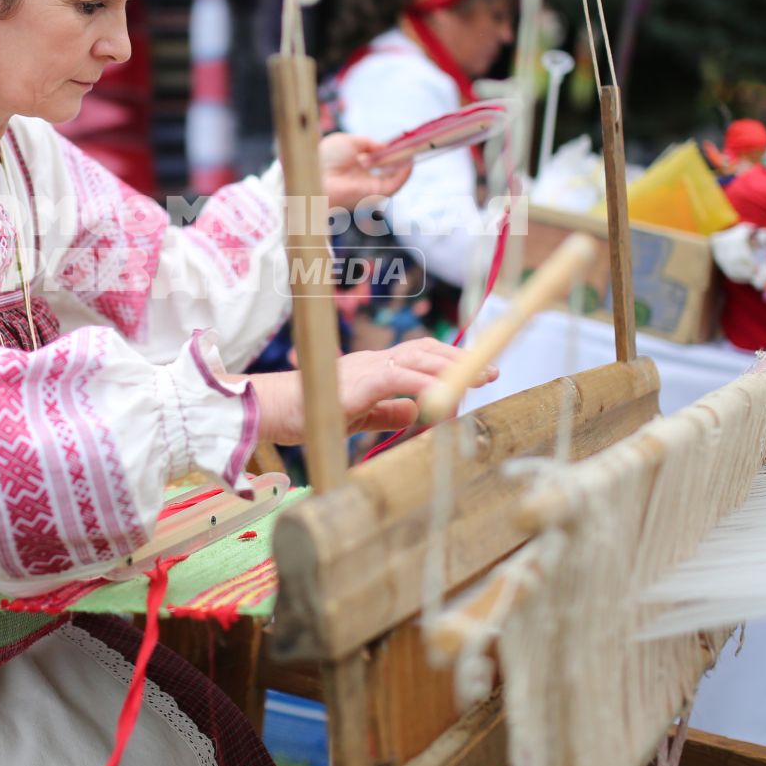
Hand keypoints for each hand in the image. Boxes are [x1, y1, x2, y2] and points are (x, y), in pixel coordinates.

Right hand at [244, 339, 498, 444]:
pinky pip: (400, 378)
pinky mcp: (359, 382)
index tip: (478, 372)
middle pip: (425, 349)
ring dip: (453, 367)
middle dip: (461, 359)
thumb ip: (388, 413)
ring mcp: (366, 368)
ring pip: (419, 357)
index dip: (450, 361)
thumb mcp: (357, 416)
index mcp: (373, 368)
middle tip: (493, 371)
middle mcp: (373, 361)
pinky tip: (445, 398)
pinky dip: (426, 385)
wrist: (272, 411)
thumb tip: (418, 414)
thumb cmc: (308, 413)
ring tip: (480, 379)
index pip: (418, 356)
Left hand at [318, 132, 412, 211]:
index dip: (390, 150)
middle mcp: (363, 177)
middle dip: (401, 157)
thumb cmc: (326, 158)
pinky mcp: (374, 195)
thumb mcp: (349, 142)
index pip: (377, 159)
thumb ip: (368, 143)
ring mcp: (369, 187)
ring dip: (406, 164)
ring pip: (394, 177)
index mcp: (354, 165)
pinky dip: (404, 173)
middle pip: (388, 168)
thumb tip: (384, 146)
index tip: (401, 141)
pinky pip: (395, 184)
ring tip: (414, 150)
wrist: (318, 175)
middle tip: (412, 145)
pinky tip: (409, 160)